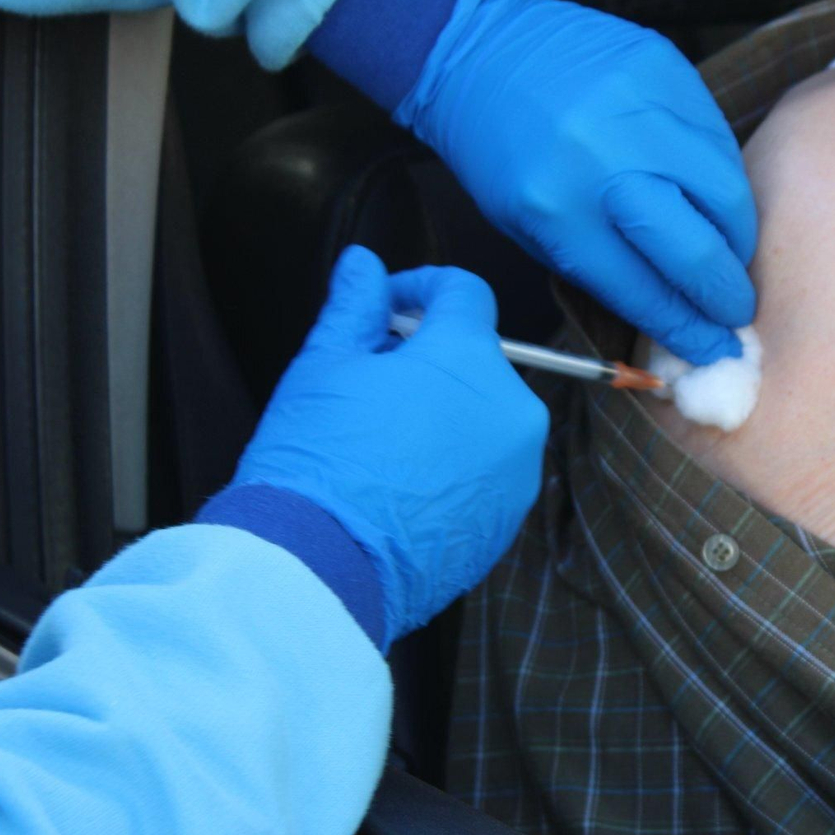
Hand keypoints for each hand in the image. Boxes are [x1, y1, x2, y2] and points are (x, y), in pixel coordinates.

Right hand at [234, 246, 548, 640]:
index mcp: (470, 358)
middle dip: (429, 358)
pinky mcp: (508, 519)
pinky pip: (485, 470)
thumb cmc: (317, 460)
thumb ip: (355, 306)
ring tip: (380, 443)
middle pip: (477, 359)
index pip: (466, 293)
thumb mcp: (324, 366)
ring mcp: (517, 471)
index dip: (422, 287)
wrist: (320, 568)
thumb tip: (364, 266)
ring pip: (483, 417)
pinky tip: (400, 484)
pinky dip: (452, 465)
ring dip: (443, 414)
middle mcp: (512, 410)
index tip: (386, 307)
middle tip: (369, 382)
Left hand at [395, 0, 757, 365]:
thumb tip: (676, 312)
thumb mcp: (529, 227)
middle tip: (736, 312)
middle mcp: (605, 162)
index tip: (715, 348)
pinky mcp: (667, 70)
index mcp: (559, 212)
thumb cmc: (504, 152)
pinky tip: (716, 198)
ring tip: (731, 256)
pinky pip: (719, 140)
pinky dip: (724, 179)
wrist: (486, 49)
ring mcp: (642, 111)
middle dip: (725, 293)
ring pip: (725, 192)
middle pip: (695, 249)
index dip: (687, 328)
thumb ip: (603, 269)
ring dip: (737, 237)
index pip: (643, 290)